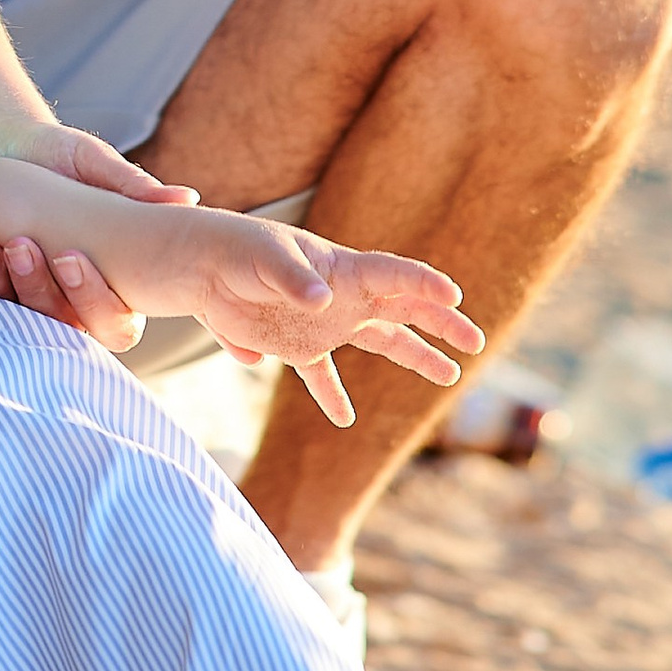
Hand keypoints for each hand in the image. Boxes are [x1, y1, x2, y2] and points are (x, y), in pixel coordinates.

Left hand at [0, 123, 197, 351]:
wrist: (10, 148)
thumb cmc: (60, 155)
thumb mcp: (93, 163)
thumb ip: (131, 185)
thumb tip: (188, 199)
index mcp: (116, 277)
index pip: (116, 321)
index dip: (93, 300)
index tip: (68, 258)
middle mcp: (80, 297)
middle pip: (71, 329)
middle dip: (43, 294)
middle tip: (19, 247)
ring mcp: (41, 297)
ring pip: (31, 324)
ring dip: (13, 291)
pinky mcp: (4, 292)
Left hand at [134, 215, 485, 427]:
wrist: (197, 268)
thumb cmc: (233, 250)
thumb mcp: (263, 259)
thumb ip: (294, 280)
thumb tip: (323, 302)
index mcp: (340, 269)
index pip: (393, 275)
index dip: (423, 284)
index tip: (453, 297)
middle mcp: (342, 296)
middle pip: (403, 310)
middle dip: (440, 325)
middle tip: (475, 342)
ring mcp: (323, 322)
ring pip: (380, 341)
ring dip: (414, 357)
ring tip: (449, 376)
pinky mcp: (296, 345)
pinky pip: (322, 375)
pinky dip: (331, 396)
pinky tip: (345, 420)